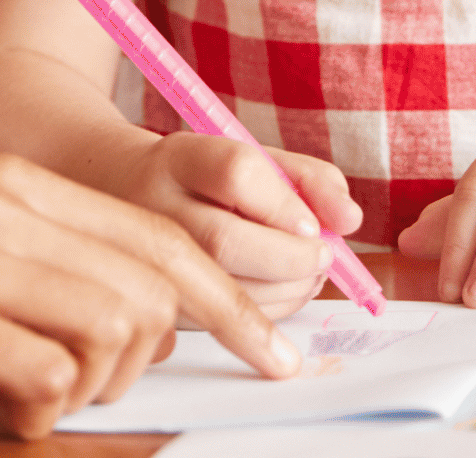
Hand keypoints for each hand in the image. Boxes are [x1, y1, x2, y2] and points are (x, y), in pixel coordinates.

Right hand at [0, 154, 300, 437]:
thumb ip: (43, 264)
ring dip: (81, 389)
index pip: (162, 236)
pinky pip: (43, 377)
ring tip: (13, 393)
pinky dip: (27, 412)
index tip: (276, 355)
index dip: (233, 304)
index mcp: (10, 180)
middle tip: (88, 393)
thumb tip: (149, 316)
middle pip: (153, 285)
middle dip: (154, 361)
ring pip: (111, 332)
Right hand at [114, 132, 365, 316]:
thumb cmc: (208, 179)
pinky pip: (217, 319)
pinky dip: (268, 313)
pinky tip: (282, 293)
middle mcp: (154, 205)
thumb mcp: (255, 160)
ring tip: (309, 275)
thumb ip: (310, 180)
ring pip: (222, 286)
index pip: (236, 172)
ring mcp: (146, 257)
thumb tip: (350, 220)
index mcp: (182, 157)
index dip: (285, 204)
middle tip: (323, 258)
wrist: (125, 193)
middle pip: (224, 240)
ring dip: (287, 290)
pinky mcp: (156, 299)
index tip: (315, 226)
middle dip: (291, 259)